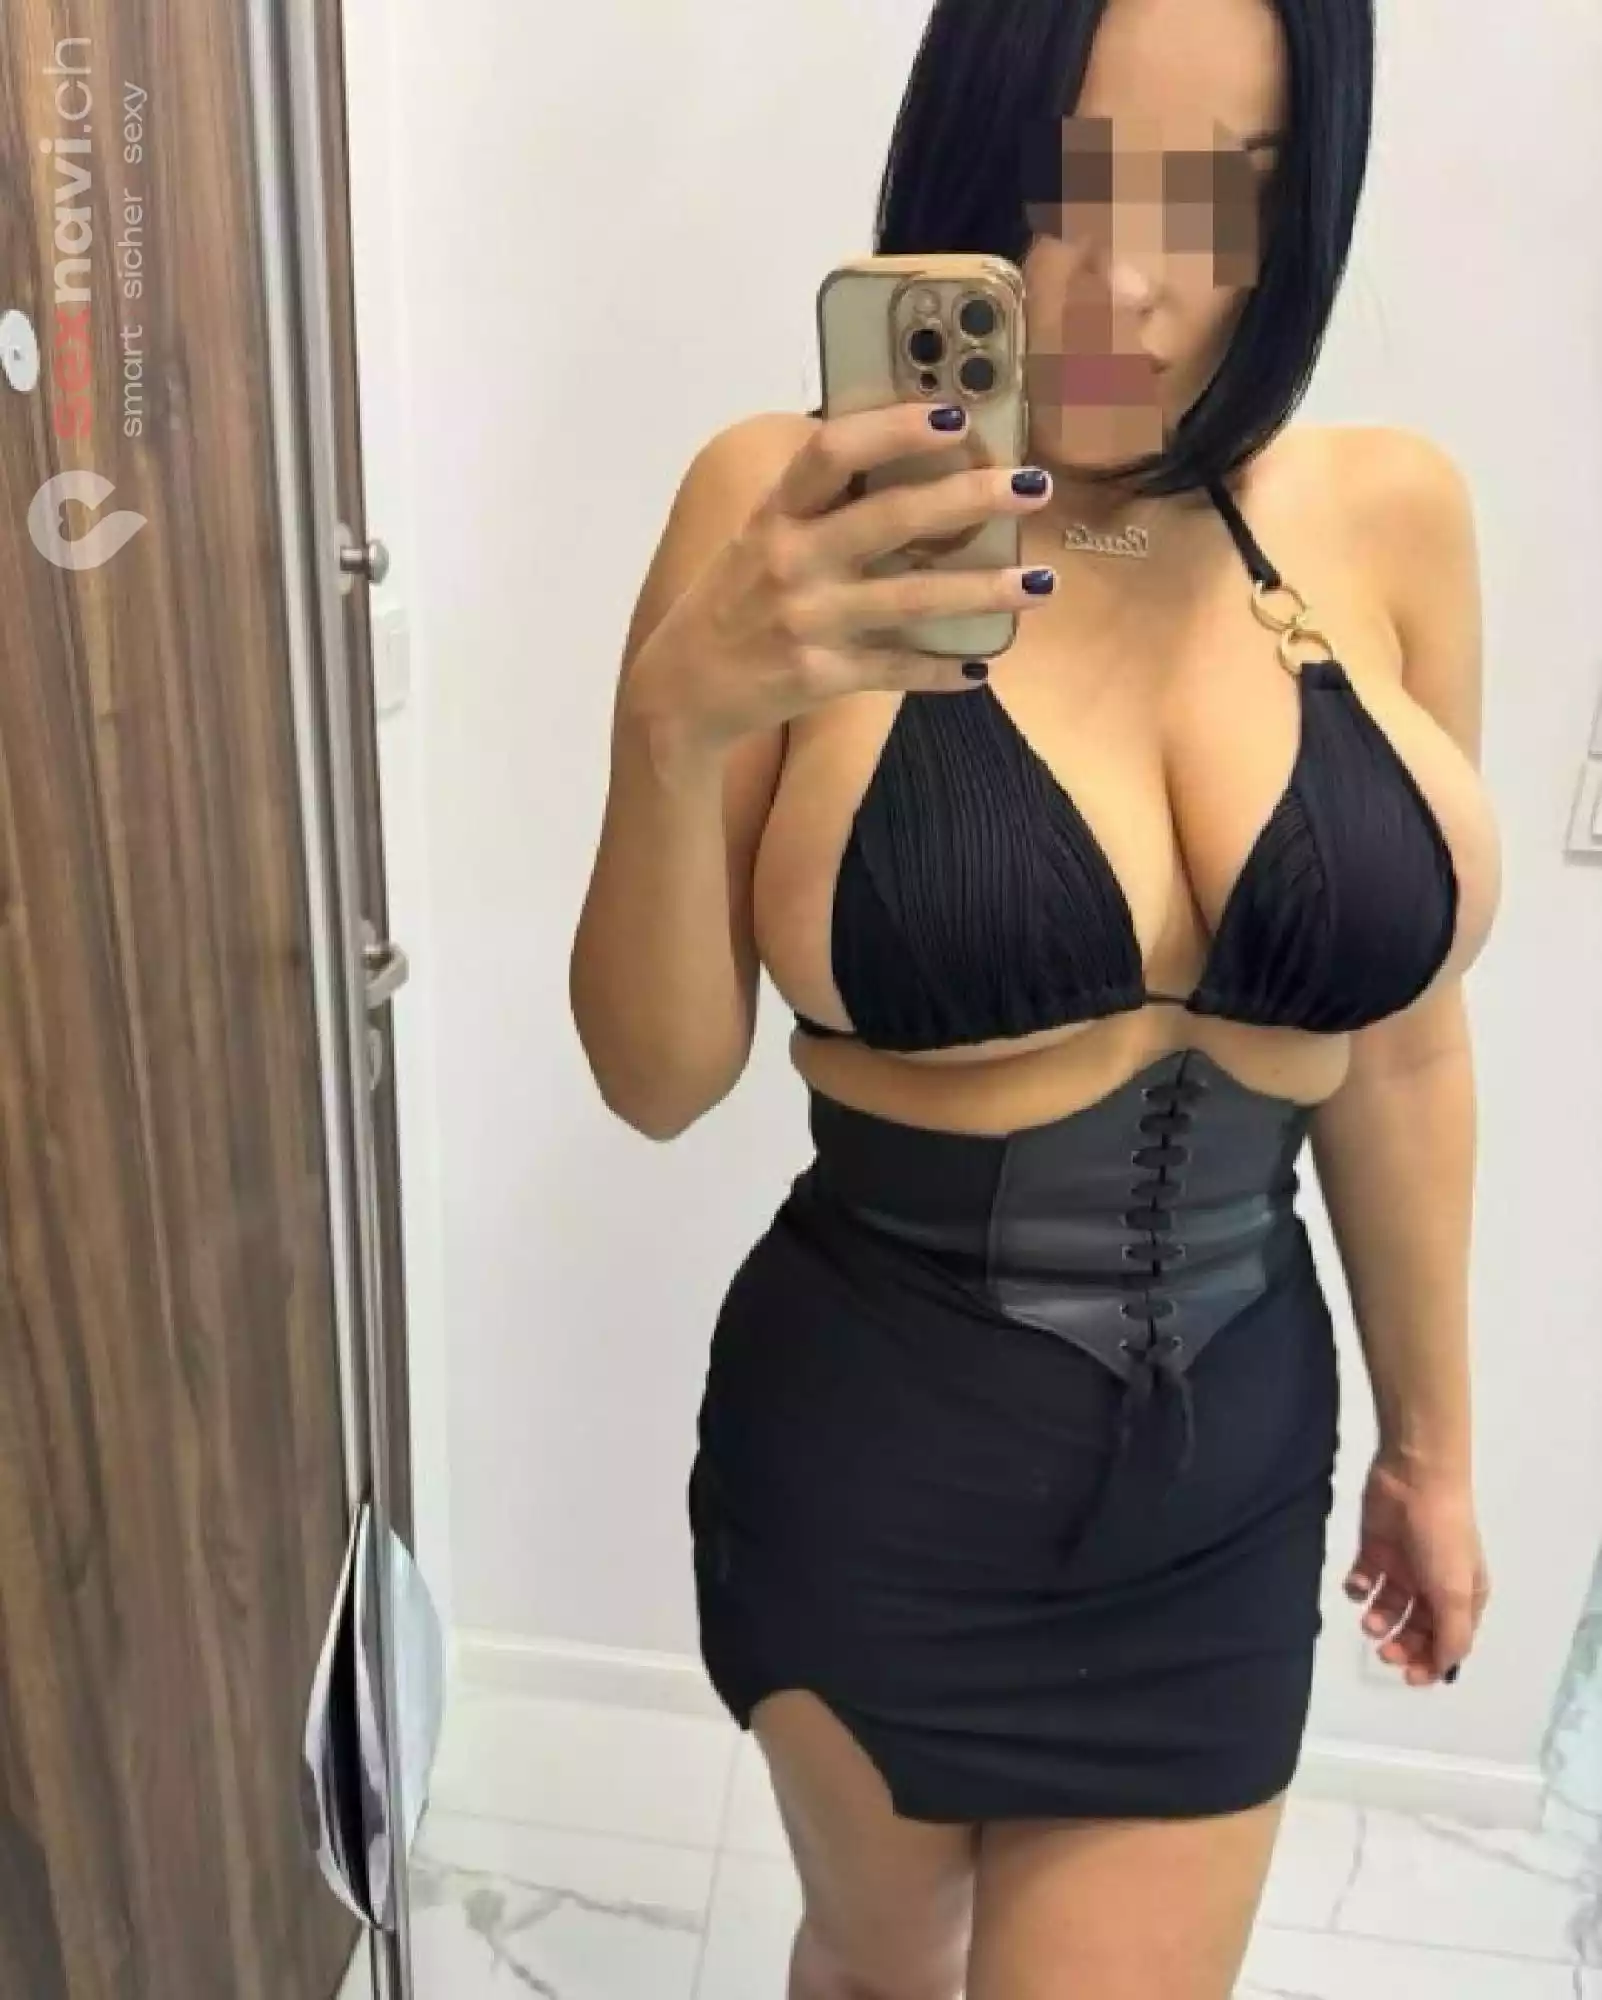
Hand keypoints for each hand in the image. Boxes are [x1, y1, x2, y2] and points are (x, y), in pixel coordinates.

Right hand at [626, 401, 1057, 752]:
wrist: (682, 690)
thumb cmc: (733, 601)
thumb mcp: (760, 537)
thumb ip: (820, 505)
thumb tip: (909, 465)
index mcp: (776, 514)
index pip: (832, 451)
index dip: (893, 428)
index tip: (953, 414)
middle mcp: (790, 561)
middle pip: (891, 519)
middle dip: (969, 499)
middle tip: (1031, 485)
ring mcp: (807, 621)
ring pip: (911, 600)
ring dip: (982, 591)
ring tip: (1039, 583)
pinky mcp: (819, 676)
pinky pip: (896, 670)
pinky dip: (943, 669)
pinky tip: (983, 664)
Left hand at [1344, 1454, 1488, 1686]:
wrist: (1413, 1479)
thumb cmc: (1441, 1538)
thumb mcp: (1455, 1593)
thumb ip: (1451, 1635)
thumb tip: (1443, 1668)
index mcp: (1464, 1596)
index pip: (1449, 1640)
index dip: (1430, 1662)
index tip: (1408, 1677)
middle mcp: (1435, 1585)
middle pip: (1417, 1628)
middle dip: (1401, 1644)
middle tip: (1382, 1649)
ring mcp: (1404, 1566)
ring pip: (1389, 1607)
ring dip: (1379, 1619)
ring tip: (1369, 1619)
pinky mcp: (1376, 1549)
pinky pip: (1365, 1580)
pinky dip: (1359, 1589)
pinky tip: (1358, 1584)